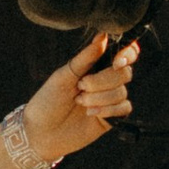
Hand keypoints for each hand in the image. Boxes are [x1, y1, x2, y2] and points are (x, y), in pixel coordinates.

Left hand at [24, 31, 139, 166]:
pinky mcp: (111, 117)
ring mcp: (109, 99)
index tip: (116, 62)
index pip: (124, 53)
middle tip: (81, 87)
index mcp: (95, 65)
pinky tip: (91, 113)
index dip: (127, 54)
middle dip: (102, 81)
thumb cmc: (49, 100)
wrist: (41, 132)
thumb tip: (103, 35)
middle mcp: (105, 80)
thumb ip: (85, 57)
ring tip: (80, 103)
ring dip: (100, 98)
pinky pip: (124, 108)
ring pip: (121, 92)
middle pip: (124, 73)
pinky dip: (109, 110)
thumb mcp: (64, 75)